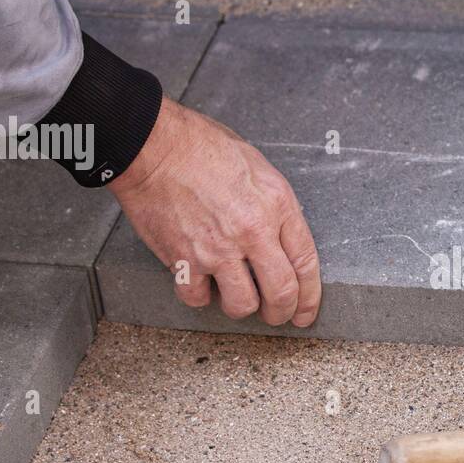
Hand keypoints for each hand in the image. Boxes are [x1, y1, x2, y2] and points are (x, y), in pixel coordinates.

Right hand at [109, 97, 320, 326]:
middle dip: (283, 312)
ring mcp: (218, 249)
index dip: (310, 296)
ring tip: (236, 297)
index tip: (306, 311)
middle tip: (277, 316)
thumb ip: (275, 206)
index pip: (306, 262)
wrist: (154, 147)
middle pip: (281, 293)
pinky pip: (198, 298)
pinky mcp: (184, 260)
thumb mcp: (258, 168)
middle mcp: (252, 231)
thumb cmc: (201, 147)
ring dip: (242, 307)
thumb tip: (283, 236)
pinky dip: (200, 296)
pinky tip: (201, 284)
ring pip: (243, 304)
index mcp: (276, 205)